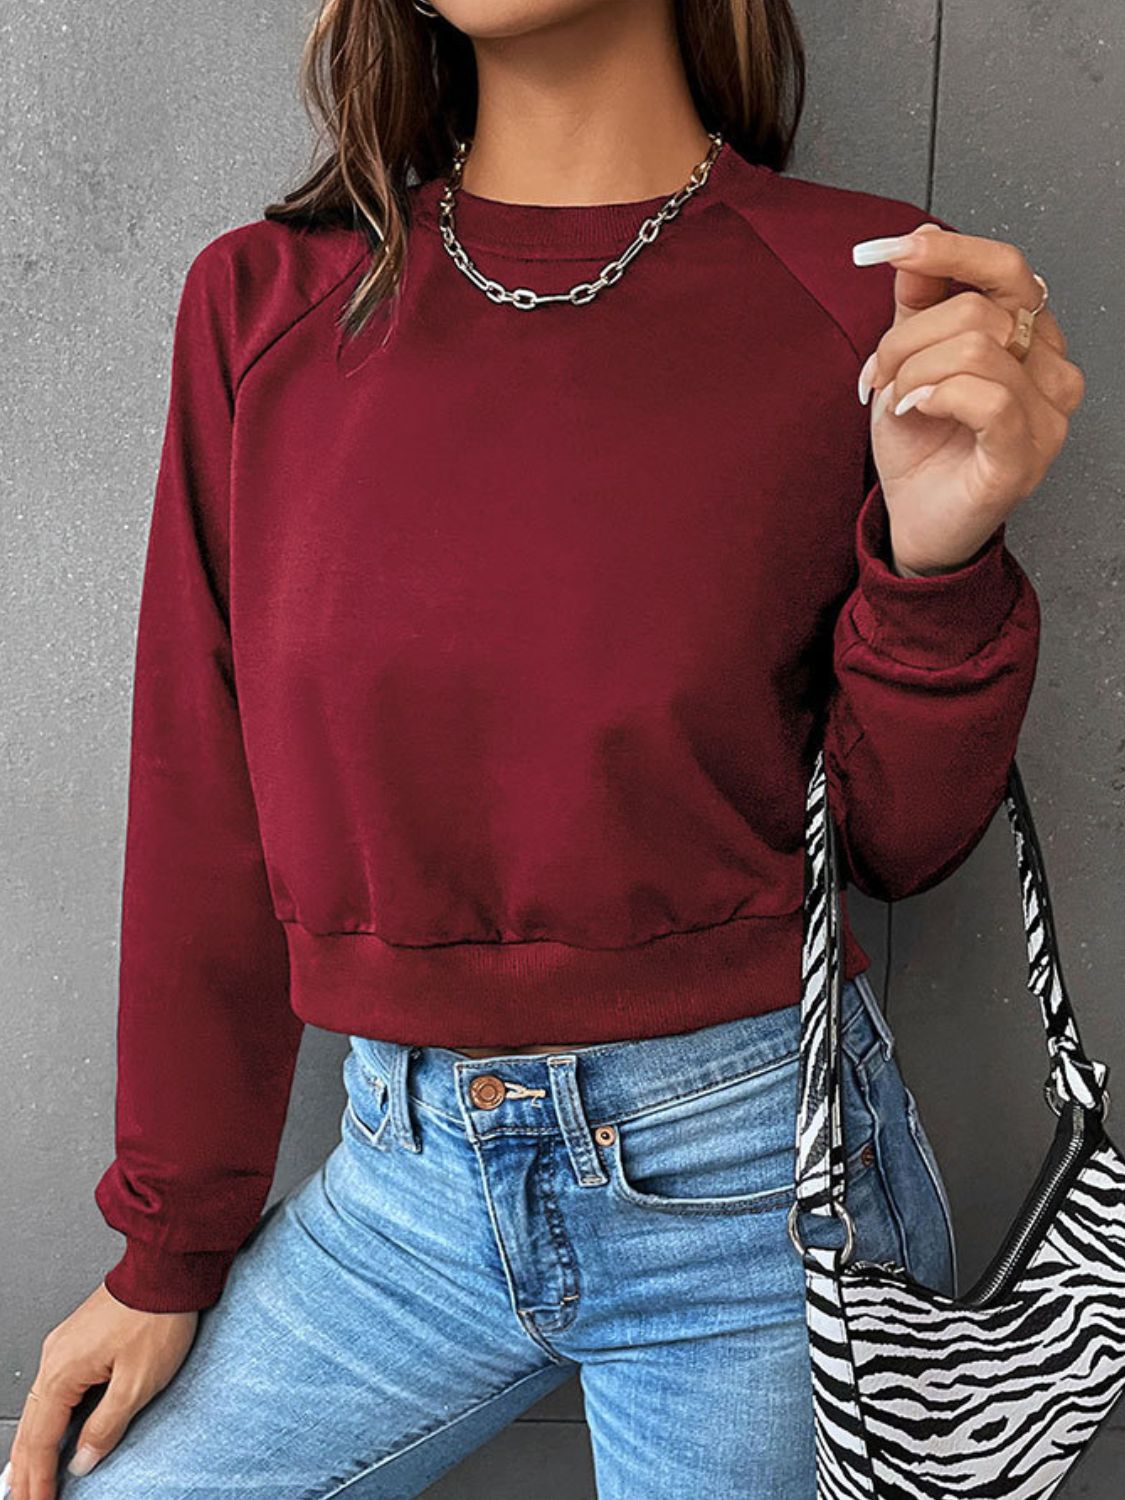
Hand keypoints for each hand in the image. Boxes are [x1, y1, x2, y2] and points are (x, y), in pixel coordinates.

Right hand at [3, 1283, 197, 1499]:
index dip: (38, 1481)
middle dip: (25, 1472)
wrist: (168, 1267)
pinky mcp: (76, 1341)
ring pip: (37, 1411)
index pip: (41, 1442)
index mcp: (62, 1371)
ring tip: (25, 1483)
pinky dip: (43, 1423)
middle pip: (30, 1429)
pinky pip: (49, 1392)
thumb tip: (84, 1460)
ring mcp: (63, 1347)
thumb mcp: (138, 1381)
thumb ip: (106, 1425)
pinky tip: (44, 1434)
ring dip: (31, 1450)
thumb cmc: (157, 1314)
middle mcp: (55, 1358)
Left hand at [850, 222, 1085, 575]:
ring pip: (977, 347)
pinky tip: (915, 410)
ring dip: (913, 372)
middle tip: (880, 372)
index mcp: (1031, 336)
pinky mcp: (1025, 455)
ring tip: (897, 402)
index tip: (886, 250)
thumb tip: (915, 242)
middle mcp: (1051, 369)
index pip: (1006, 266)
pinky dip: (935, 396)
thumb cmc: (922, 445)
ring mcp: (1047, 414)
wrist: (915, 519)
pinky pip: (987, 397)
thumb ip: (918, 302)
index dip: (947, 251)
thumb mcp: (909, 360)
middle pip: (981, 307)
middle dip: (908, 336)